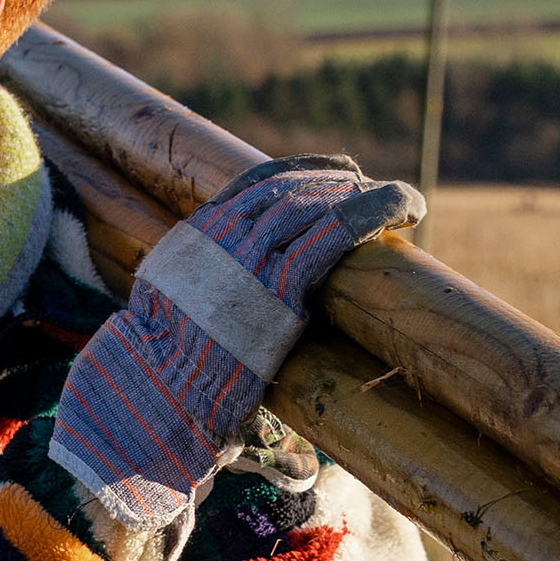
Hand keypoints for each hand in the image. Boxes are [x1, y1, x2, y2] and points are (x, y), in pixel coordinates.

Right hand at [50, 152, 419, 530]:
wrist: (155, 388)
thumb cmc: (163, 365)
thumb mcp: (169, 303)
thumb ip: (200, 280)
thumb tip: (226, 286)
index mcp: (196, 234)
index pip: (256, 181)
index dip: (302, 172)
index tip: (335, 172)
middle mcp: (222, 234)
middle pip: (291, 188)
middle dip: (338, 183)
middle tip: (372, 190)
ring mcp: (250, 257)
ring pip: (317, 204)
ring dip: (364, 195)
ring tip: (399, 202)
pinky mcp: (280, 285)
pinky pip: (337, 232)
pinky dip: (375, 212)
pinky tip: (405, 208)